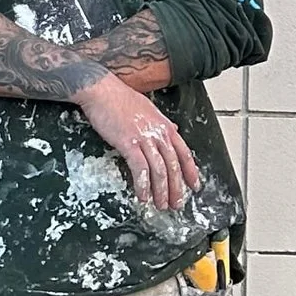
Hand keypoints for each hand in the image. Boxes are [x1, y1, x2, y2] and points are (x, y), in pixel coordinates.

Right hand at [77, 74, 202, 214]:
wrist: (101, 90)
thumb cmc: (119, 98)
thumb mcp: (148, 108)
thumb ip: (161, 123)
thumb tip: (172, 129)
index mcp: (164, 126)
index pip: (184, 153)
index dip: (191, 172)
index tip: (194, 186)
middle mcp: (158, 134)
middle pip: (174, 166)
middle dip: (177, 188)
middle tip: (177, 204)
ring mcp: (144, 139)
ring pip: (159, 170)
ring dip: (161, 191)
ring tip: (161, 205)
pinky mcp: (129, 144)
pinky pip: (140, 169)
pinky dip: (142, 185)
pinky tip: (142, 196)